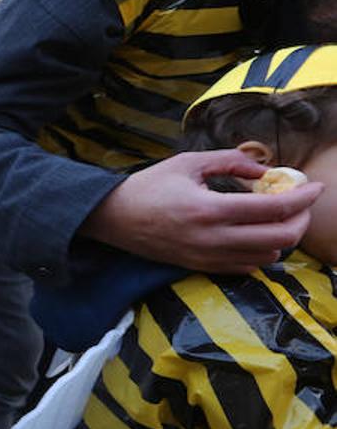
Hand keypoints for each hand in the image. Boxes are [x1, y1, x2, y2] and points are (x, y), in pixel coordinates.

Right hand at [81, 149, 321, 273]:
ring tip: (276, 218)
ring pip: (268, 257)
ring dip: (282, 238)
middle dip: (300, 220)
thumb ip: (230, 161)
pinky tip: (255, 235)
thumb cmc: (148, 186)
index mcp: (210, 209)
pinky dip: (261, 252)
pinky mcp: (201, 267)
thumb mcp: (188, 162)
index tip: (315, 187)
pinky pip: (247, 267)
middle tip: (299, 204)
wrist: (113, 218)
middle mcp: (212, 239)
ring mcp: (207, 257)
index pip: (274, 208)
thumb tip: (265, 170)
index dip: (303, 197)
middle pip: (280, 238)